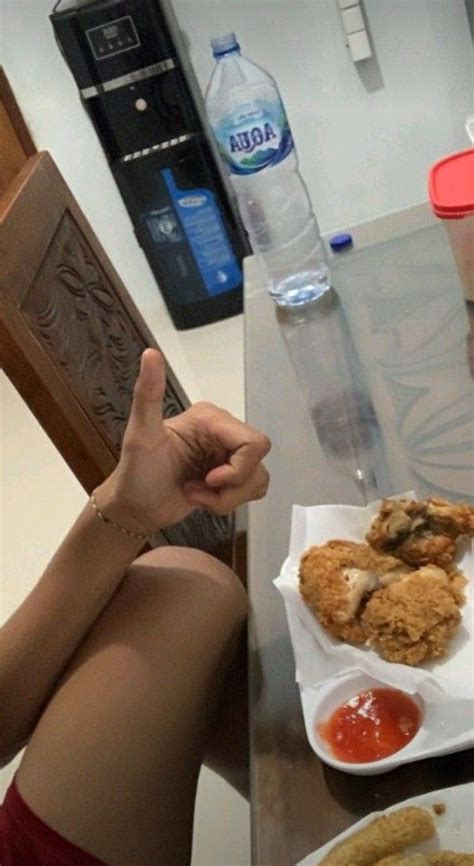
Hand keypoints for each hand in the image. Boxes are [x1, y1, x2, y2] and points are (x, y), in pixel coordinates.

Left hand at [97, 349, 270, 530]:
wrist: (134, 507)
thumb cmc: (136, 473)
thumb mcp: (140, 436)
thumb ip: (148, 394)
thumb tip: (150, 353)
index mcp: (209, 418)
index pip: (253, 443)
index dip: (237, 469)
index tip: (208, 479)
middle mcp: (223, 432)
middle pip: (257, 460)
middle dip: (232, 486)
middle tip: (200, 488)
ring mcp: (227, 455)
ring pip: (257, 478)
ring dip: (228, 497)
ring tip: (197, 494)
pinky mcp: (230, 477)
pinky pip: (253, 487)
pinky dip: (230, 502)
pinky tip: (203, 498)